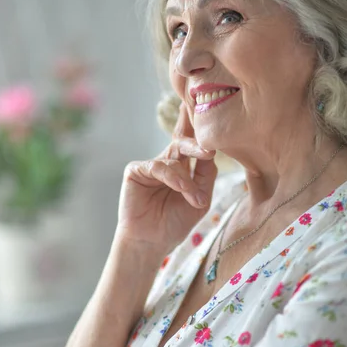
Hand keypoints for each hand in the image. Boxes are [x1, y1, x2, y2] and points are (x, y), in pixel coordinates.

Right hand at [116, 102, 216, 253]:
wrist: (152, 243)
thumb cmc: (174, 223)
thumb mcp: (200, 199)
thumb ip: (206, 175)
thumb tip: (211, 152)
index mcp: (182, 166)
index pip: (191, 142)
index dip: (196, 124)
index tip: (203, 104)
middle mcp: (167, 161)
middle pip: (183, 141)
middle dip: (197, 143)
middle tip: (208, 150)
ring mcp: (151, 165)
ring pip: (174, 157)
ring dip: (187, 180)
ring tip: (195, 199)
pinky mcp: (136, 170)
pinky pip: (158, 167)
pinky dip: (173, 178)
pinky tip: (181, 189)